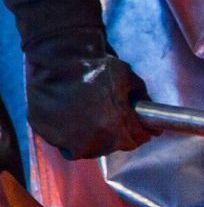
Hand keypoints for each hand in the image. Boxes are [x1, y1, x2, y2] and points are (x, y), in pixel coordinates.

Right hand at [25, 31, 152, 159]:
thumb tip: (150, 110)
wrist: (57, 58)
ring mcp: (71, 141)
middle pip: (115, 145)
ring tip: (91, 119)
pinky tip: (71, 119)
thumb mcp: (127, 77)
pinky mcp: (50, 136)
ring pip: (91, 148)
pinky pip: (66, 144)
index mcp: (117, 126)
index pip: (138, 139)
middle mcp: (95, 139)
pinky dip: (69, 136)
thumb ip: (142, 97)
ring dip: (95, 138)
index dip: (142, 132)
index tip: (141, 128)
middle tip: (113, 120)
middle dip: (119, 135)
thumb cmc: (93, 65)